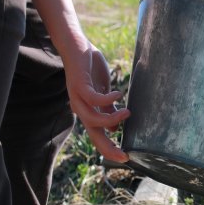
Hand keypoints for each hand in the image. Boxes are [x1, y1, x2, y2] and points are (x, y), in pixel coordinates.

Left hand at [63, 45, 129, 162]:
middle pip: (94, 134)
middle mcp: (81, 108)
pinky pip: (93, 98)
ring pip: (92, 119)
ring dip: (112, 120)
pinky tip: (119, 93)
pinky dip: (107, 99)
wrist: (75, 46)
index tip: (125, 158)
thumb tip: (115, 129)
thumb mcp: (103, 91)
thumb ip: (108, 109)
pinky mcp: (79, 85)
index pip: (98, 136)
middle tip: (125, 155)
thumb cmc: (89, 68)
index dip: (109, 148)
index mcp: (87, 111)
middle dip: (108, 147)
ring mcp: (78, 97)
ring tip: (128, 112)